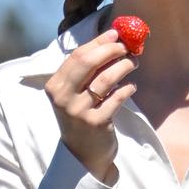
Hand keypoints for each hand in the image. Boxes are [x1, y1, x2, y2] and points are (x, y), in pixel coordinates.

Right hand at [44, 32, 137, 181]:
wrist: (83, 155)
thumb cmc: (81, 117)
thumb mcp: (74, 94)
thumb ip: (86, 71)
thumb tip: (110, 39)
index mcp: (55, 86)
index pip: (77, 56)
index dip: (98, 42)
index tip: (116, 34)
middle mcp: (63, 98)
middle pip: (89, 63)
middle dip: (111, 50)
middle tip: (127, 47)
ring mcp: (79, 111)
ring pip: (105, 79)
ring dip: (123, 67)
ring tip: (133, 64)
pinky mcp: (96, 123)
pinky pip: (116, 99)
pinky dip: (126, 89)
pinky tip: (131, 87)